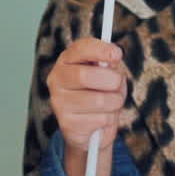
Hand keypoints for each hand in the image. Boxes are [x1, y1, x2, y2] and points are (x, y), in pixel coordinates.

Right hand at [47, 37, 126, 154]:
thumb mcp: (107, 73)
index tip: (117, 53)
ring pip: (99, 100)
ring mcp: (59, 102)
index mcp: (67, 61)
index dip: (99, 49)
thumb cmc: (101, 92)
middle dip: (111, 80)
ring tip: (111, 103)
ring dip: (115, 102)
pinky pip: (101, 119)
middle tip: (117, 84)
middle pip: (85, 76)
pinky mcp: (66, 123)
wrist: (91, 126)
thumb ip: (109, 63)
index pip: (79, 49)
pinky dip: (110, 119)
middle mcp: (57, 79)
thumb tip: (113, 56)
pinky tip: (102, 118)